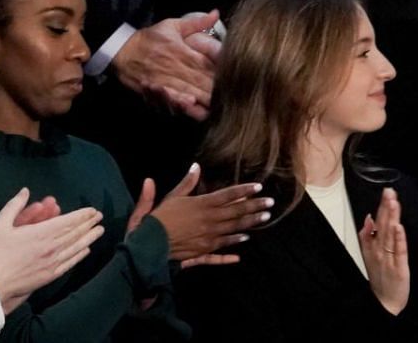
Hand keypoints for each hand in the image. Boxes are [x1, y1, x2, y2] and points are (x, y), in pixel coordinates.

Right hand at [0, 188, 106, 313]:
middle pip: (76, 233)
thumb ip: (14, 205)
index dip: (82, 215)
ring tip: (100, 231)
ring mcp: (53, 262)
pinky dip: (80, 255)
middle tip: (99, 218)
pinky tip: (86, 250)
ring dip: (90, 238)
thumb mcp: (0, 224)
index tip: (92, 211)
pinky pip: (70, 263)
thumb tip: (25, 190)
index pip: (69, 221)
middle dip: (89, 224)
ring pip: (76, 247)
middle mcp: (52, 247)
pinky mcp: (50, 275)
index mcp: (42, 233)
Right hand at [112, 11, 220, 120]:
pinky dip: (180, 105)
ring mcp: (164, 80)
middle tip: (231, 94)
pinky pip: (169, 100)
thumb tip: (216, 13)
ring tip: (217, 105)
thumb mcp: (172, 25)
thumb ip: (196, 23)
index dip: (220, 71)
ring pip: (188, 92)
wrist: (121, 50)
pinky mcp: (154, 91)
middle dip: (215, 89)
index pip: (205, 62)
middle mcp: (174, 66)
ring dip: (202, 99)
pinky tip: (192, 107)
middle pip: (200, 80)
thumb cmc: (150, 38)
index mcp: (181, 50)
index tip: (234, 76)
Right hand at [142, 163, 270, 263]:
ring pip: (233, 230)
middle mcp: (209, 221)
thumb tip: (195, 166)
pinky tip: (244, 243)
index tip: (258, 187)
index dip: (244, 190)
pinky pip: (221, 250)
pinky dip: (232, 247)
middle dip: (254, 207)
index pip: (228, 196)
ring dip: (250, 223)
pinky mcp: (202, 252)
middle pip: (236, 212)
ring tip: (265, 218)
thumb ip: (185, 183)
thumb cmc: (156, 220)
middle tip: (271, 203)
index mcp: (201, 205)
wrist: (147, 246)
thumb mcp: (170, 198)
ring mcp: (208, 238)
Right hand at [360, 188, 411, 314]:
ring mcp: (388, 258)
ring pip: (390, 235)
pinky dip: (399, 239)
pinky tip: (399, 227)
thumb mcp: (369, 256)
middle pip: (382, 225)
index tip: (386, 192)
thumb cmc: (380, 277)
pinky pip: (399, 251)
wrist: (385, 302)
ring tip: (393, 202)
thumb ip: (368, 236)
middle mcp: (378, 251)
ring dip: (391, 218)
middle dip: (386, 207)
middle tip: (389, 191)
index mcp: (372, 247)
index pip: (377, 223)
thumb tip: (368, 217)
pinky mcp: (399, 267)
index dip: (381, 207)